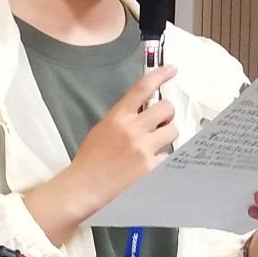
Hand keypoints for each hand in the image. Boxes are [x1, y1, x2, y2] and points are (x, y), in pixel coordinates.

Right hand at [25, 67, 176, 245]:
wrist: (84, 187)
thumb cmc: (90, 159)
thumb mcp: (102, 129)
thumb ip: (124, 118)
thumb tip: (146, 111)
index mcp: (118, 117)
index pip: (142, 88)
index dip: (160, 75)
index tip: (172, 69)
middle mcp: (132, 130)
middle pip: (166, 108)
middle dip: (167, 115)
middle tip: (161, 123)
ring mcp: (143, 149)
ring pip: (173, 131)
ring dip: (167, 136)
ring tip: (155, 146)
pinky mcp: (151, 168)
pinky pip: (169, 156)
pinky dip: (163, 159)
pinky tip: (150, 165)